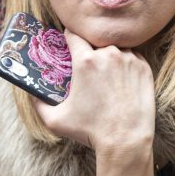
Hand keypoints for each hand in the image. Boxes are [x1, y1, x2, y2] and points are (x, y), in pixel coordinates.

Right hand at [33, 30, 154, 157]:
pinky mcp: (144, 68)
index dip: (69, 37)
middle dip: (90, 49)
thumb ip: (38, 104)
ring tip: (106, 73)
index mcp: (85, 61)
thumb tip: (29, 93)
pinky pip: (133, 57)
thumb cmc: (90, 131)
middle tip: (87, 63)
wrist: (126, 140)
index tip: (68, 42)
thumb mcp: (55, 120)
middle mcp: (108, 55)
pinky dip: (126, 63)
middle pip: (95, 41)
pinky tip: (121, 79)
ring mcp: (129, 60)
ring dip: (109, 56)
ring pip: (116, 48)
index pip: (74, 35)